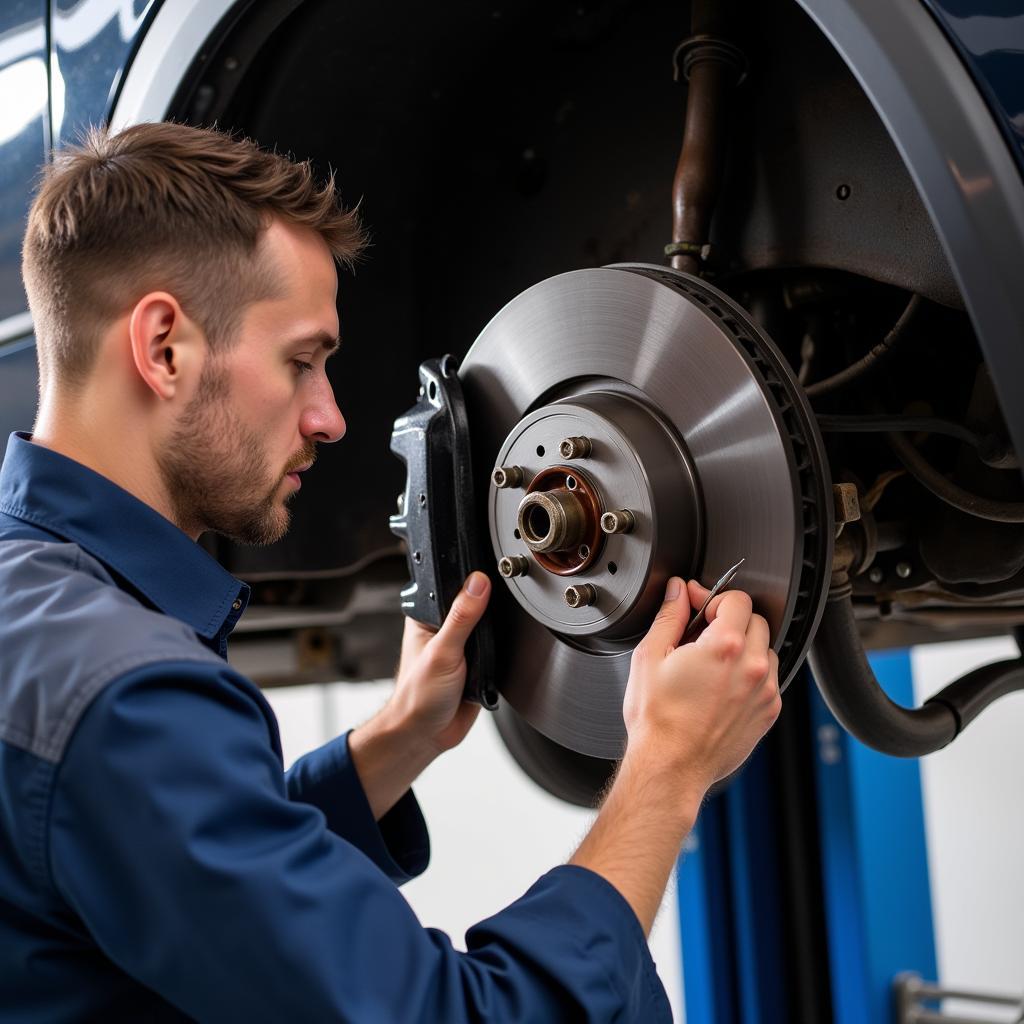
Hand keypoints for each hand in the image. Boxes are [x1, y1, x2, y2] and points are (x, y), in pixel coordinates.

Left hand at [390, 571, 491, 755]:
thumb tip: (477, 583)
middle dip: (487, 617)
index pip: (454, 587)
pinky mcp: (476, 664)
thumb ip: (462, 617)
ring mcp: (461, 647)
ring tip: (483, 653)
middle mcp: (444, 629)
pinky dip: (498, 658)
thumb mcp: (442, 651)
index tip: (487, 581)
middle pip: (477, 606)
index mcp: (427, 616)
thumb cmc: (417, 696)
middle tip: (482, 631)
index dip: (471, 583)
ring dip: (493, 640)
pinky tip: (491, 664)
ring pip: (489, 630)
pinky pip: (496, 652)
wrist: (427, 735)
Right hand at [622, 577, 780, 800]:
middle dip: (729, 619)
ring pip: (765, 648)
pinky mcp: (769, 712)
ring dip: (744, 646)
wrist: (672, 765)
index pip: (736, 599)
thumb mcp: (650, 657)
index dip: (712, 596)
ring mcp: (765, 691)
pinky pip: (768, 678)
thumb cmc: (658, 719)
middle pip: (754, 620)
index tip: (697, 604)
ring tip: (713, 662)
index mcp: (724, 646)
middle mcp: (752, 666)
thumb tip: (677, 592)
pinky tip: (723, 684)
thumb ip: (669, 616)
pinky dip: (751, 673)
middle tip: (701, 633)